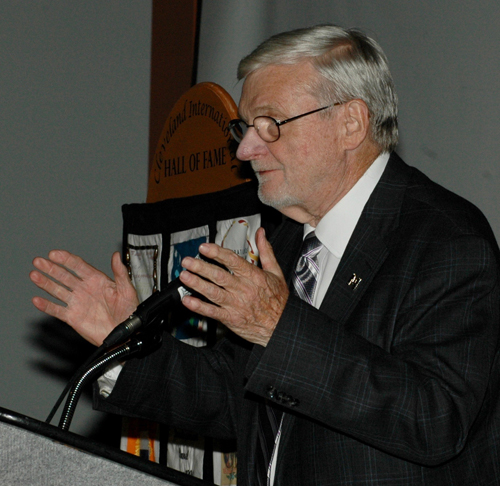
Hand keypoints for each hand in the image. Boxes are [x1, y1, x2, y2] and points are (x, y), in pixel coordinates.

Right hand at [30, 251, 138, 345]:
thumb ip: (120, 272)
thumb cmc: (129, 311)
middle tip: (38, 261)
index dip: (66, 259)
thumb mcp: (127, 289)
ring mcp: (78, 303)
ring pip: (57, 290)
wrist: (127, 333)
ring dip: (45, 283)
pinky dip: (46, 306)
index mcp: (97, 280)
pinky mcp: (73, 317)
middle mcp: (84, 289)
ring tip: (34, 275)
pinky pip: (57, 310)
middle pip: (64, 276)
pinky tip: (37, 300)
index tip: (54, 254)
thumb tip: (116, 255)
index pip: (78, 266)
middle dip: (51, 268)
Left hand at [179, 227, 288, 346]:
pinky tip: (187, 300)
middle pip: (219, 275)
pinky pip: (212, 312)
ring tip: (184, 276)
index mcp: (253, 276)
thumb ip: (266, 251)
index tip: (204, 247)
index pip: (232, 260)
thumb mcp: (276, 272)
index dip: (216, 253)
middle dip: (201, 267)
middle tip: (187, 260)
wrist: (282, 326)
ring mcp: (236, 304)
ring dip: (197, 284)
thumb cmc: (278, 300)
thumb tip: (261, 233)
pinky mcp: (231, 318)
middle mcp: (243, 289)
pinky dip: (199, 306)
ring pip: (213, 293)